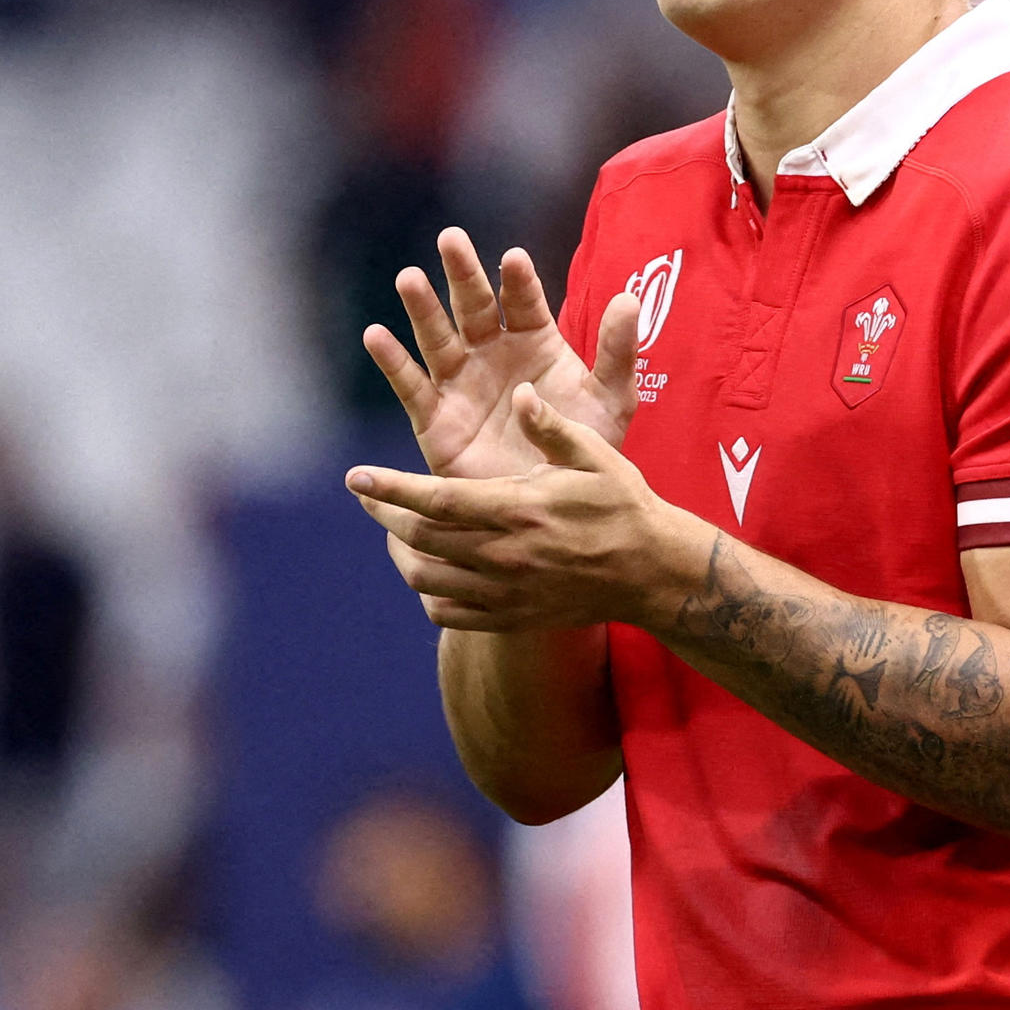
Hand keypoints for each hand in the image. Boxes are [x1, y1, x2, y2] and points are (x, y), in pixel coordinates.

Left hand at [349, 385, 707, 631]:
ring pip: (426, 580)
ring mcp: (505, 592)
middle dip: (386, 515)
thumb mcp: (595, 455)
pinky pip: (448, 613)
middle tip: (370, 497)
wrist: (652, 573)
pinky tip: (432, 570)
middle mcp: (504, 555)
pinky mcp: (511, 617)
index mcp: (518, 510)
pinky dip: (428, 593)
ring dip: (402, 555)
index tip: (356, 478)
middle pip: (421, 539)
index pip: (436, 501)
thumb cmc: (623, 505)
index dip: (391, 490)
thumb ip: (551, 426)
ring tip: (399, 531)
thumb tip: (520, 391)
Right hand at [364, 228, 639, 481]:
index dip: (518, 281)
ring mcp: (461, 382)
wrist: (555, 506)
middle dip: (462, 274)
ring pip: (437, 337)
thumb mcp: (611, 400)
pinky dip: (393, 363)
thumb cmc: (585, 445)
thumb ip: (617, 352)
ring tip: (409, 278)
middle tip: (451, 239)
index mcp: (534, 340)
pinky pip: (412, 386)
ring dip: (422, 308)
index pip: (523, 302)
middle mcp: (492, 352)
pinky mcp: (436, 418)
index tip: (514, 259)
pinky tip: (376, 336)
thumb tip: (631, 299)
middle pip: (473, 306)